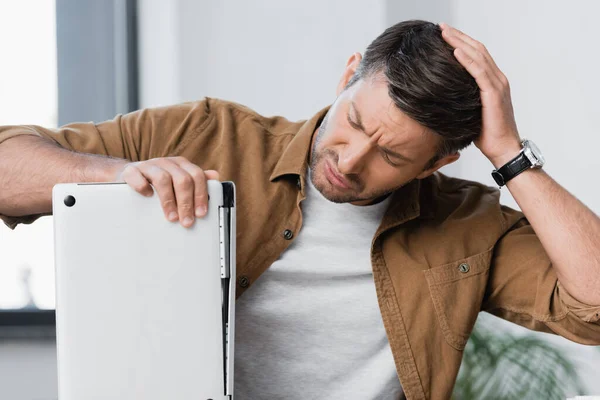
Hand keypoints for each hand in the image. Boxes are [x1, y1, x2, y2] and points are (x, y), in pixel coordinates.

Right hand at [112, 156, 219, 227]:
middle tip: (186, 221)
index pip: (196, 176)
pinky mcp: (130, 170)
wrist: (128, 174)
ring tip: (171, 217)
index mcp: (180, 165)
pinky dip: (142, 186)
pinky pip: (136, 175)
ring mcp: (148, 165)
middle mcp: (166, 163)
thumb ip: (196, 180)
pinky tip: (147, 196)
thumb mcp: (178, 179)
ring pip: (162, 178)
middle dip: (186, 202)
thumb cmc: (157, 181)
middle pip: (182, 179)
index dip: (201, 195)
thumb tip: (215, 177)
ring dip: (168, 200)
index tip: (200, 213)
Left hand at [439, 23, 522, 166]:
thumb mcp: (472, 112)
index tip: (445, 34)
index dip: (461, 42)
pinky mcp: (494, 94)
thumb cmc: (487, 135)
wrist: (503, 150)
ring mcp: (498, 85)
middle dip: (458, 36)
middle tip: (441, 27)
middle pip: (477, 50)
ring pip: (478, 56)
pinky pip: (479, 72)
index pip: (477, 55)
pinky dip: (467, 60)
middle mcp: (498, 79)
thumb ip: (464, 99)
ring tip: (444, 33)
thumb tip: (444, 96)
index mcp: (494, 82)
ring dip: (459, 43)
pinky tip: (455, 51)